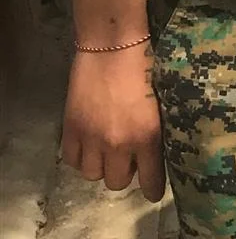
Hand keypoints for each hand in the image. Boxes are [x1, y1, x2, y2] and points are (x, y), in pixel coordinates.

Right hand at [60, 42, 165, 200]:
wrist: (113, 47)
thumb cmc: (146, 68)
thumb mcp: (161, 104)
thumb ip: (156, 132)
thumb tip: (157, 153)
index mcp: (148, 136)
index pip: (151, 180)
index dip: (152, 190)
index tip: (152, 192)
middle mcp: (119, 143)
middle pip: (118, 182)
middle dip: (124, 174)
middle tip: (127, 160)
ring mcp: (92, 138)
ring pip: (93, 175)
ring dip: (100, 167)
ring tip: (105, 152)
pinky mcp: (71, 128)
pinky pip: (72, 160)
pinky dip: (80, 157)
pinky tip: (88, 146)